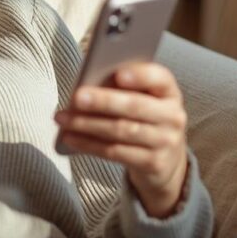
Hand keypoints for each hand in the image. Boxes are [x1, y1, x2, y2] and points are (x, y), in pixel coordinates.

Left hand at [54, 63, 188, 217]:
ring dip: (87, 124)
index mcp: (169, 93)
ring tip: (63, 119)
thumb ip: (121, 89)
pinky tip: (70, 137)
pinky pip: (115, 152)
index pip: (160, 78)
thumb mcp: (142, 100)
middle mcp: (173, 116)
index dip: (140, 76)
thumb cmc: (143, 119)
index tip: (118, 74)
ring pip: (121, 130)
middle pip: (135, 106)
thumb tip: (86, 86)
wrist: (166, 160)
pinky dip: (88, 144)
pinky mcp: (153, 164)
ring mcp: (166, 142)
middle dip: (103, 101)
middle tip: (76, 98)